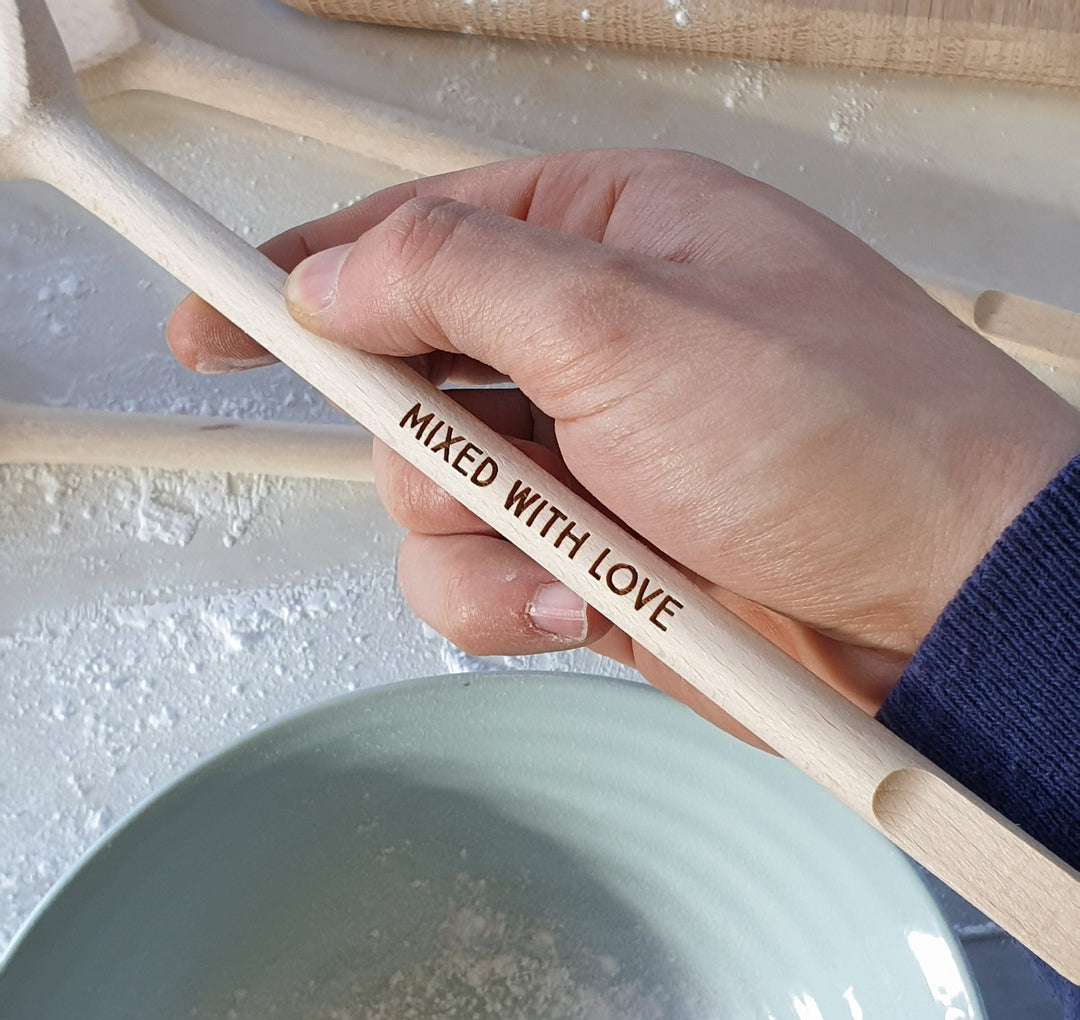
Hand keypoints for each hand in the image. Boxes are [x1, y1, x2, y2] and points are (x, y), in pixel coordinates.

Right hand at [168, 149, 1079, 746]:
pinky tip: (594, 596)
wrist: (943, 599)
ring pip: (430, 504)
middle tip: (494, 463)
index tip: (213, 310)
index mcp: (604, 242)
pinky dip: (516, 601)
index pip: (413, 238)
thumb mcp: (634, 322)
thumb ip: (461, 283)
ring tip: (587, 541)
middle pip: (404, 387)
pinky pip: (478, 584)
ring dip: (483, 539)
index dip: (304, 276)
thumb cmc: (851, 437)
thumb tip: (338, 278)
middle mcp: (587, 349)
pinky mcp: (592, 557)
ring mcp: (585, 461)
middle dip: (427, 443)